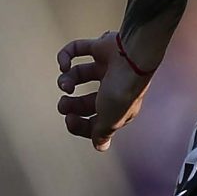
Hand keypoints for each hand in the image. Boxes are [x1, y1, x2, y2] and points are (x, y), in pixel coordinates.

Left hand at [57, 32, 153, 151]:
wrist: (133, 57)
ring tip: (65, 84)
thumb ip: (101, 133)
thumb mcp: (110, 119)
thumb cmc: (123, 91)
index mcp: (118, 109)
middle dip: (70, 105)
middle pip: (85, 101)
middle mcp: (112, 89)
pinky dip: (66, 56)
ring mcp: (106, 68)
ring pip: (78, 75)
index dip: (79, 124)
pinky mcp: (100, 48)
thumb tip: (100, 147)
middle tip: (64, 104)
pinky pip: (77, 50)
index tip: (70, 120)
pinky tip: (64, 64)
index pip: (94, 122)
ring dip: (66, 81)